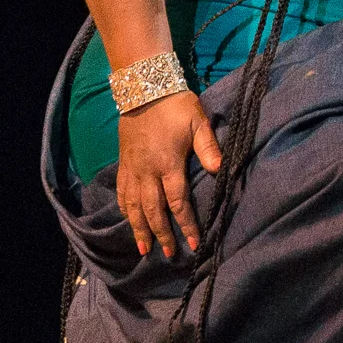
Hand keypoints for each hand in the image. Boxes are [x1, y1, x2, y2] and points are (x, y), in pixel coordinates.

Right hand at [117, 90, 221, 257]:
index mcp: (169, 164)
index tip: (194, 244)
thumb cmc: (175, 105)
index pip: (178, 202)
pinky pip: (121, 191)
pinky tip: (128, 220)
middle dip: (161, 234)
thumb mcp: (197, 121)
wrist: (144, 87)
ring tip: (143, 249)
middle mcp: (148, 171)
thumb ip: (208, 147)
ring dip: (139, 228)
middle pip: (154, 210)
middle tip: (168, 254)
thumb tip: (220, 170)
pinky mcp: (123, 163)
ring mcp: (133, 168)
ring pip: (134, 206)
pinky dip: (124, 209)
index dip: (186, 225)